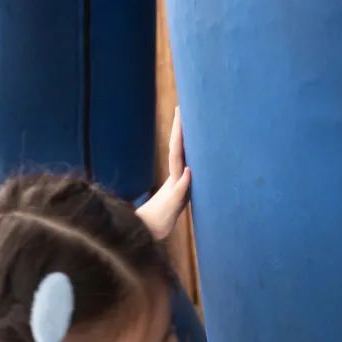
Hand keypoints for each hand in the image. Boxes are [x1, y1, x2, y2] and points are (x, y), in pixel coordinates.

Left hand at [137, 107, 191, 239]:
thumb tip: (189, 171)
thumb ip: (180, 190)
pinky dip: (190, 159)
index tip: (181, 112)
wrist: (147, 233)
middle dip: (181, 129)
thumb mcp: (171, 206)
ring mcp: (176, 184)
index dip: (179, 132)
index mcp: (174, 177)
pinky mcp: (178, 192)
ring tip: (191, 126)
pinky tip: (195, 156)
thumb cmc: (157, 222)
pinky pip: (187, 169)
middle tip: (184, 108)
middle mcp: (175, 177)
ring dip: (185, 141)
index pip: (177, 150)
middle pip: (179, 148)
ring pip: (182, 157)